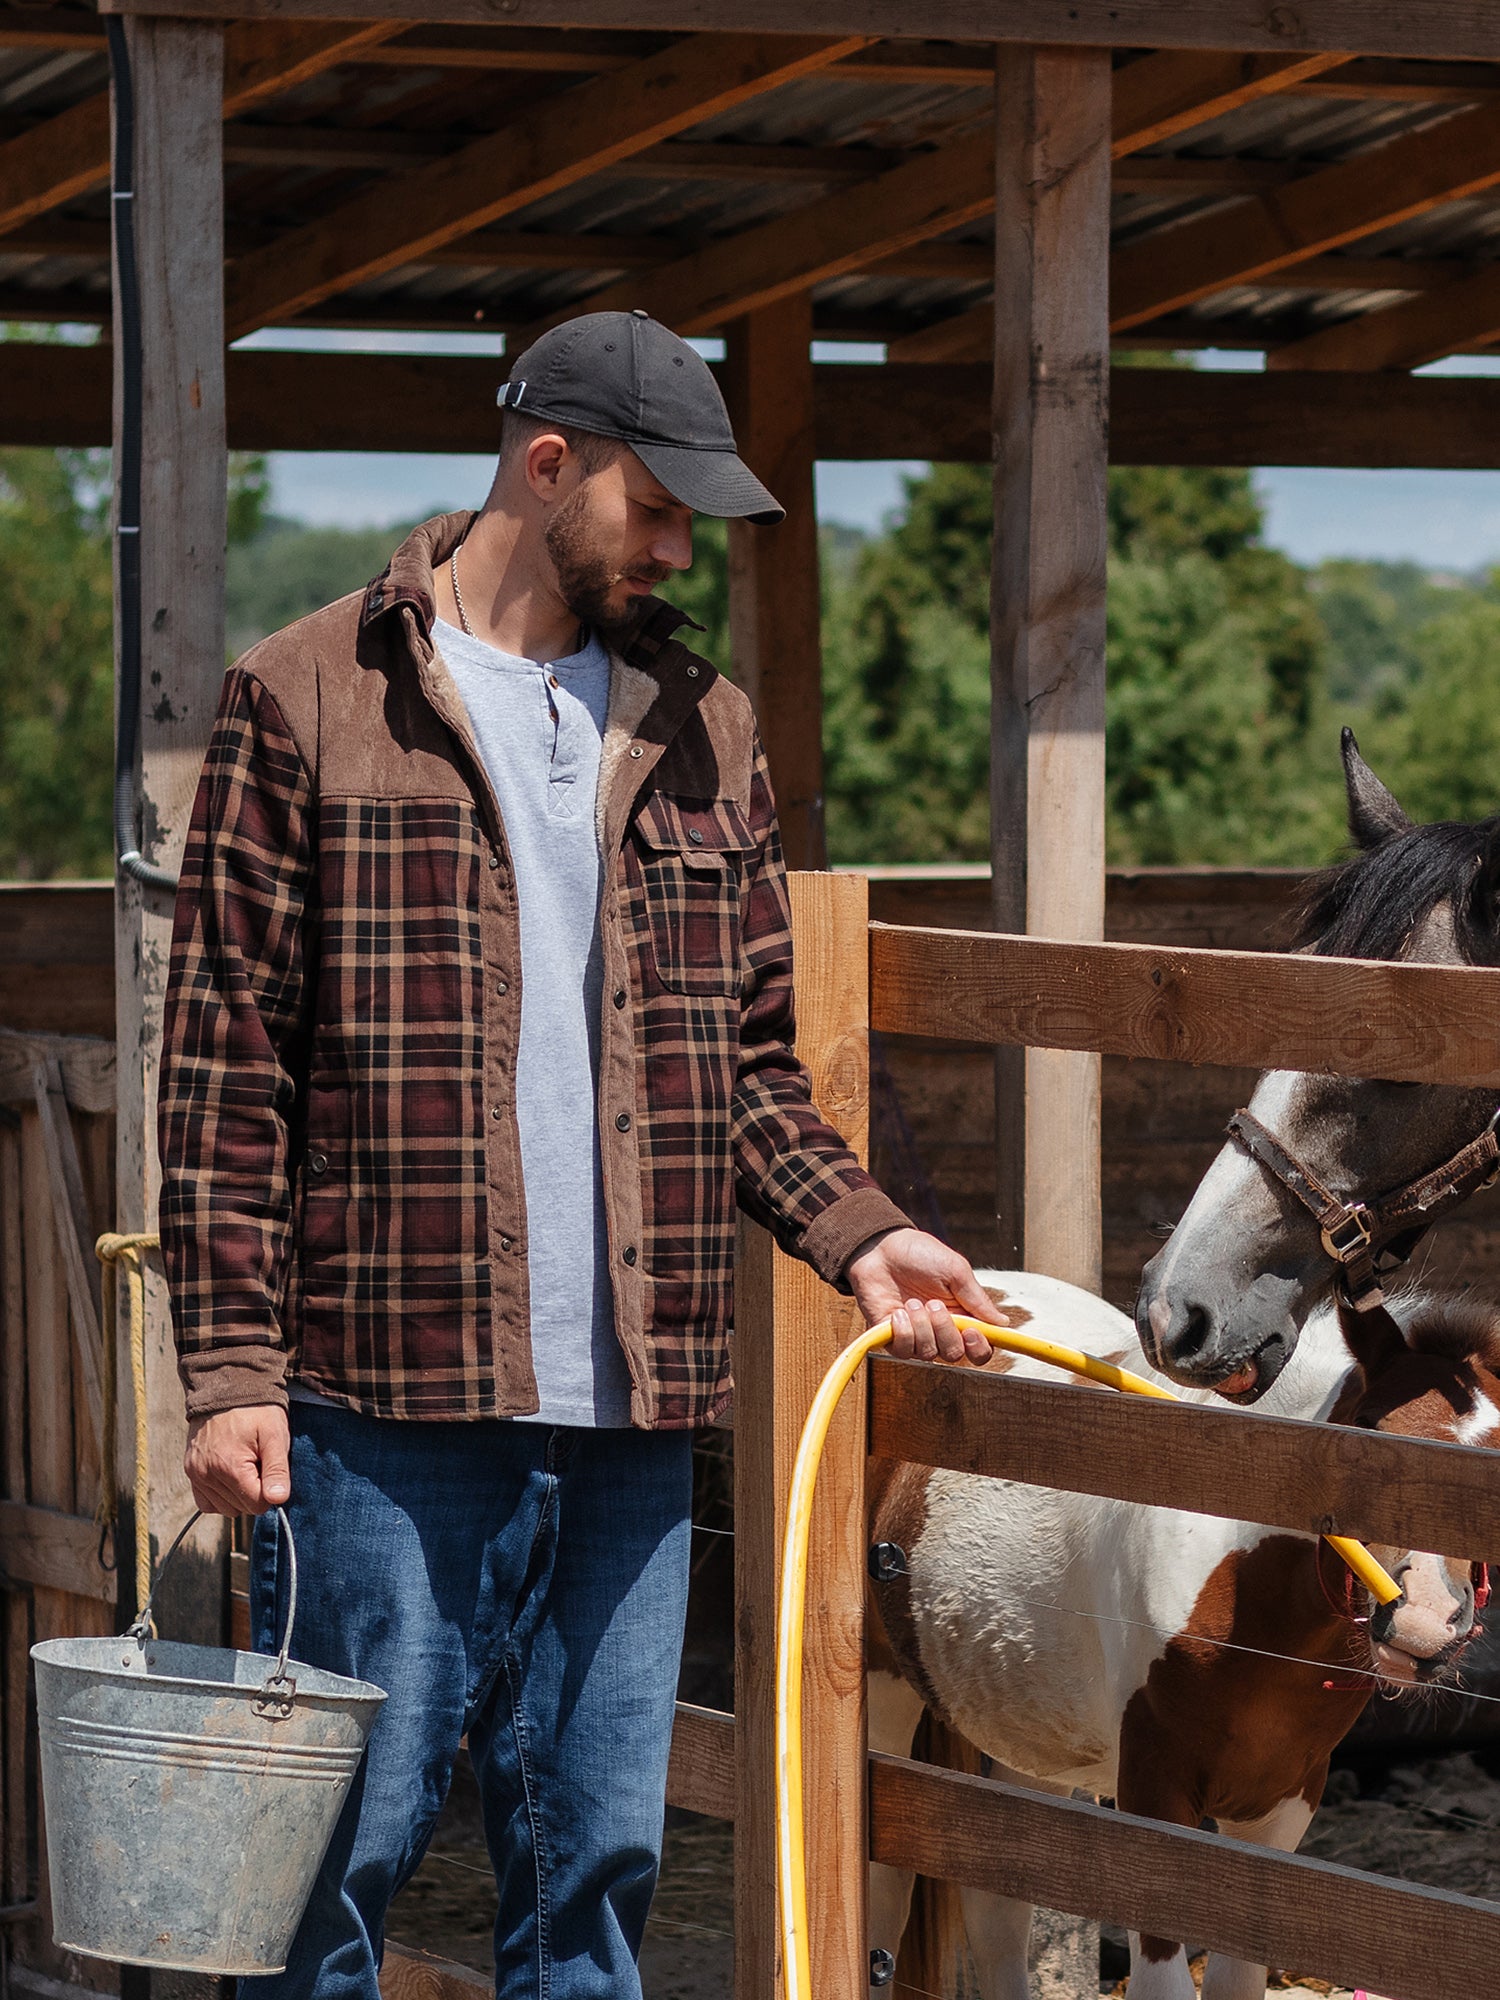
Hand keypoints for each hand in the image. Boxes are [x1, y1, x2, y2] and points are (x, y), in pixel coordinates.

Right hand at [184, 1405, 290, 1515]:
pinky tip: (231, 1475)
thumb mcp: (274, 1435)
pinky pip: (207, 1502)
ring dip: (238, 1494)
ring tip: (245, 1464)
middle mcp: (207, 1475)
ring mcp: (196, 1474)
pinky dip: (221, 1495)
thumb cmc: (256, 1410)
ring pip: (225, 1508)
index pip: (257, 1504)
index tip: (270, 1468)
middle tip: (258, 1462)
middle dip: (255, 1490)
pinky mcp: (190, 1471)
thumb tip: (278, 1499)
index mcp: (230, 1467)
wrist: (227, 1387)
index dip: (270, 1490)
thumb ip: (277, 1470)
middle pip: (241, 1508)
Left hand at [844, 1227, 998, 1364]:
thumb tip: (1003, 1323)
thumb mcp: (955, 1271)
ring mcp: (916, 1336)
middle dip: (945, 1330)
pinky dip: (903, 1331)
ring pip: (929, 1354)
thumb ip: (978, 1299)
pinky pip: (904, 1351)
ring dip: (922, 1326)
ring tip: (912, 1302)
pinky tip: (898, 1313)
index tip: (971, 1332)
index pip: (979, 1347)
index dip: (979, 1348)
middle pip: (955, 1354)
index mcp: (962, 1316)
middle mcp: (941, 1331)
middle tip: (934, 1304)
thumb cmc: (920, 1255)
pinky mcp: (892, 1339)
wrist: (880, 1249)